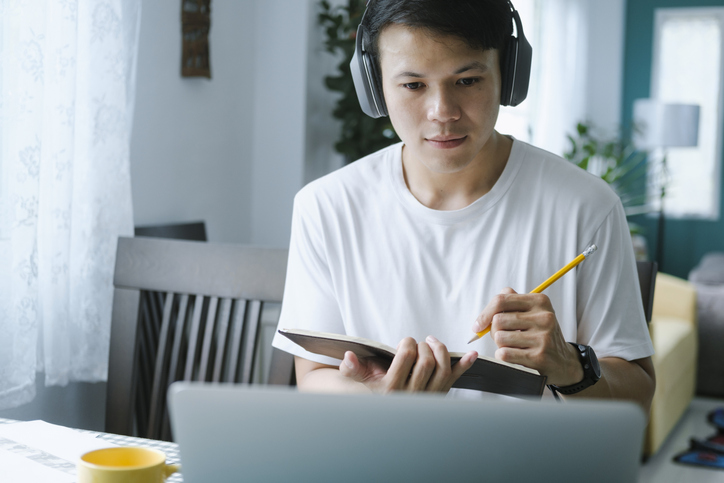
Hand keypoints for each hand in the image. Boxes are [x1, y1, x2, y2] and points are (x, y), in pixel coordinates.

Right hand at [338, 336, 477, 393]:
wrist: (385, 407)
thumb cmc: (374, 386)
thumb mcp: (360, 377)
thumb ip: (352, 368)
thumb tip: (348, 356)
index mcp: (392, 388)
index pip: (407, 356)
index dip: (407, 343)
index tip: (404, 342)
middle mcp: (412, 394)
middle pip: (427, 361)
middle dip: (424, 346)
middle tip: (418, 343)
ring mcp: (428, 396)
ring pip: (442, 369)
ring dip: (441, 350)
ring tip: (432, 342)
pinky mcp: (440, 395)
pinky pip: (454, 380)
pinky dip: (464, 366)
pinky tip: (471, 355)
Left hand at [472, 287, 582, 385]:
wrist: (563, 362)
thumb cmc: (541, 335)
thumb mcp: (532, 312)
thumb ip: (511, 302)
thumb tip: (487, 311)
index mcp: (540, 301)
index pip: (501, 300)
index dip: (484, 313)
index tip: (478, 325)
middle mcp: (544, 317)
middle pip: (498, 320)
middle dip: (494, 331)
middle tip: (505, 337)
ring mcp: (543, 337)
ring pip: (499, 338)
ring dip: (500, 345)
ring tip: (514, 346)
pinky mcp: (539, 356)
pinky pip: (504, 354)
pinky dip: (503, 356)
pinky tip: (515, 356)